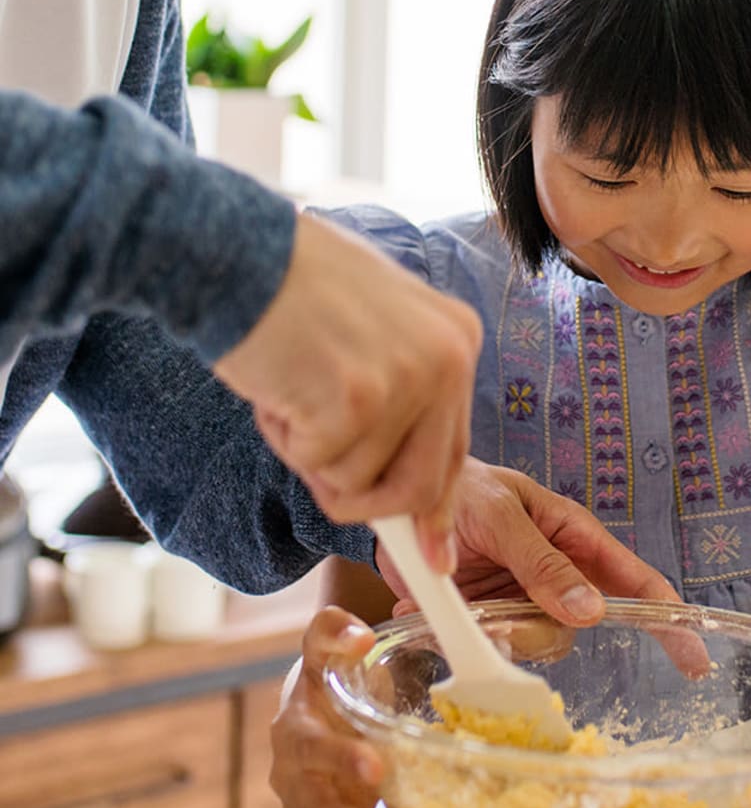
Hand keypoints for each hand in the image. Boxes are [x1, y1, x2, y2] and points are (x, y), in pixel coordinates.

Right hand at [214, 213, 481, 568]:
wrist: (236, 252)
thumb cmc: (291, 287)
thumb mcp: (377, 330)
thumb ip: (402, 399)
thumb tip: (418, 499)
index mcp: (457, 339)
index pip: (452, 450)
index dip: (432, 508)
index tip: (433, 556)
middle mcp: (447, 359)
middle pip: (419, 488)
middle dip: (364, 499)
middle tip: (315, 459)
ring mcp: (406, 380)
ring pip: (356, 483)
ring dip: (307, 450)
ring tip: (291, 382)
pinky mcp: (356, 401)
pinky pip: (317, 467)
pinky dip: (283, 438)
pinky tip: (276, 380)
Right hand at [270, 606, 404, 807]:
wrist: (311, 713)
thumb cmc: (324, 679)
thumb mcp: (326, 648)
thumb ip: (335, 630)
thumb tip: (359, 637)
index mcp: (294, 729)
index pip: (309, 743)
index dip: (338, 756)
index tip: (375, 766)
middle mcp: (293, 775)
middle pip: (314, 803)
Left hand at [378, 458, 709, 674]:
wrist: (405, 497)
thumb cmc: (462, 487)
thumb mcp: (502, 514)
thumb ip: (542, 561)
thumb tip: (592, 611)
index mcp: (573, 537)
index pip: (634, 581)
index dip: (667, 618)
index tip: (694, 657)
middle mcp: (555, 572)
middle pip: (574, 625)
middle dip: (537, 631)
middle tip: (497, 624)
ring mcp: (520, 596)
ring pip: (532, 641)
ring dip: (493, 634)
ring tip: (458, 606)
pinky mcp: (485, 614)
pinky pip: (488, 645)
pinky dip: (456, 633)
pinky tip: (429, 606)